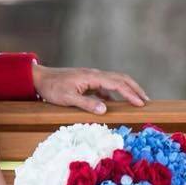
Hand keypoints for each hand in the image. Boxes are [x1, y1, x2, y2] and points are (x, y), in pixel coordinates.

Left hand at [32, 64, 148, 113]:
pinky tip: (114, 103)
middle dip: (135, 89)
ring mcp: (91, 77)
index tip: (141, 103)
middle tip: (146, 100)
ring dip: (126, 90)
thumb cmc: (52, 88)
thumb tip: (105, 109)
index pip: (117, 84)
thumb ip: (86, 103)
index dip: (130, 93)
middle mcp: (94, 75)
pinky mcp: (87, 82)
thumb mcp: (67, 98)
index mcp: (92, 77)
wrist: (39, 78)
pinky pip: (105, 86)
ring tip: (136, 101)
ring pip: (114, 81)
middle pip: (120, 79)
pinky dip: (114, 93)